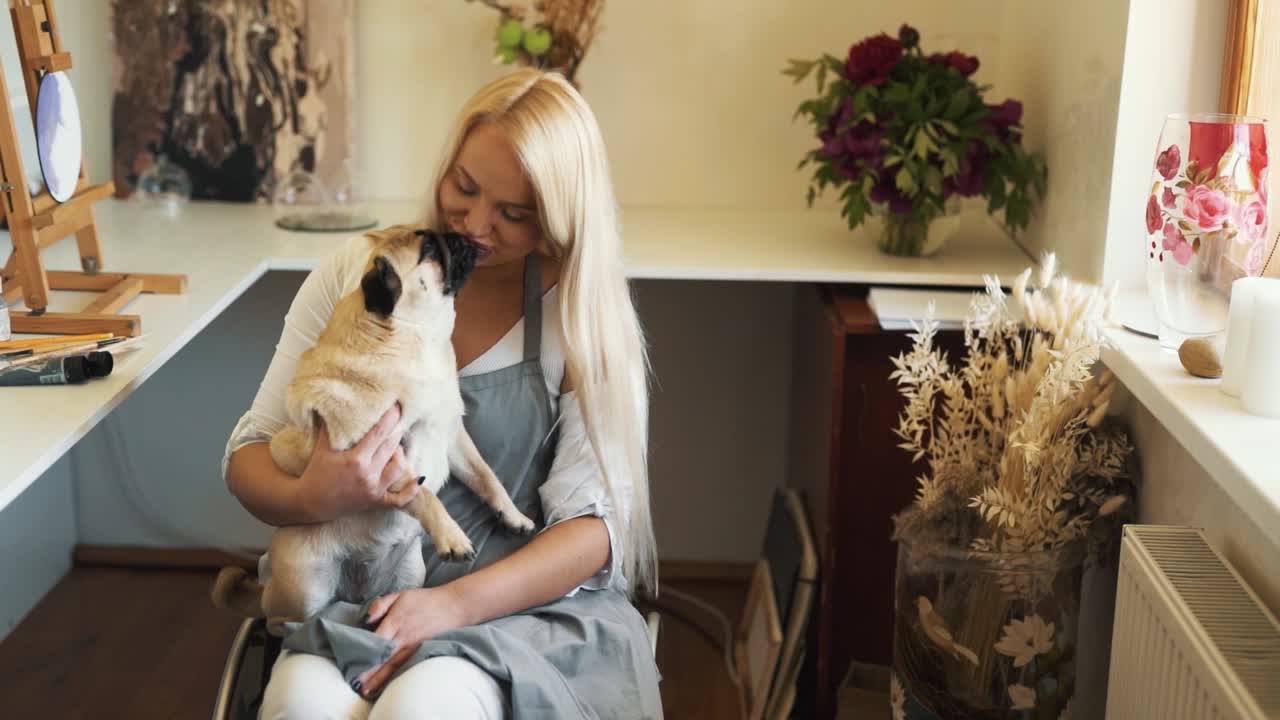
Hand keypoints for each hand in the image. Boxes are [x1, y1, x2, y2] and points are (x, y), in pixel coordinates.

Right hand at [299, 404, 421, 520]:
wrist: (311, 503)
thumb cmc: (316, 473)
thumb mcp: (322, 448)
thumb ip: (330, 427)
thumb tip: (335, 404)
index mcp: (355, 459)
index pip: (379, 433)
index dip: (390, 418)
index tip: (397, 406)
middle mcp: (368, 474)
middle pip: (391, 448)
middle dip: (396, 432)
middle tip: (399, 420)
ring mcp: (374, 489)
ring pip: (398, 468)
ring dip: (400, 455)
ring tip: (395, 446)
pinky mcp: (376, 502)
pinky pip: (399, 499)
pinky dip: (410, 491)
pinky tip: (419, 479)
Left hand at [353, 585, 470, 696]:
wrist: (452, 607)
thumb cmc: (425, 600)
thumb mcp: (401, 595)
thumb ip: (381, 604)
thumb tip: (367, 618)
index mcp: (396, 621)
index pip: (376, 639)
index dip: (364, 650)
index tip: (352, 659)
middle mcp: (403, 637)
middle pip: (383, 656)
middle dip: (369, 670)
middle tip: (356, 682)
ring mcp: (412, 646)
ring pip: (393, 665)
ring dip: (379, 678)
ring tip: (367, 689)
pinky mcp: (419, 651)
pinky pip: (403, 665)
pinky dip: (393, 675)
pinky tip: (385, 683)